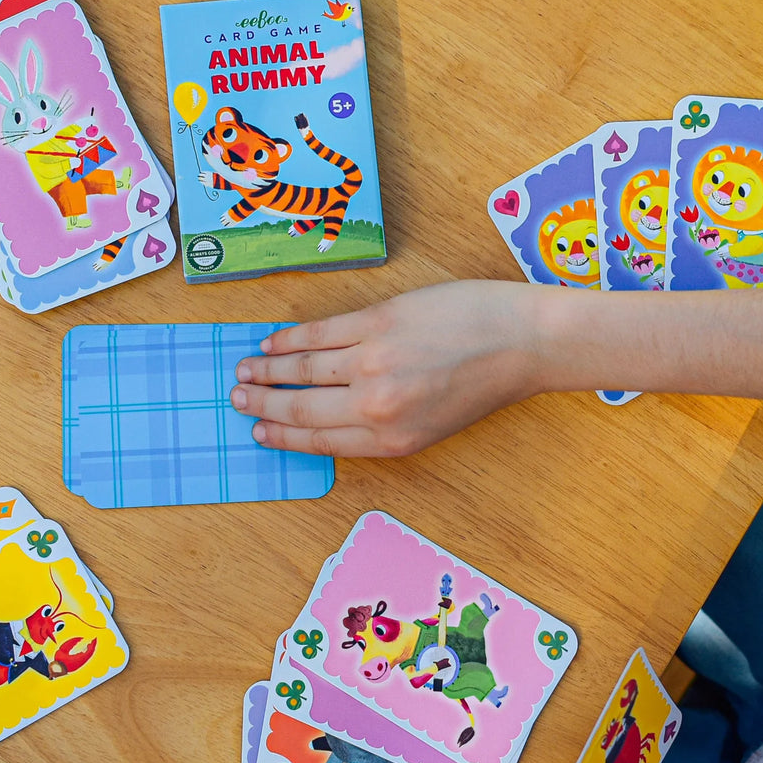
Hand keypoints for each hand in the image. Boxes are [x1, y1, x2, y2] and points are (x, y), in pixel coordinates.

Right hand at [230, 280, 545, 456]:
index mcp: (392, 440)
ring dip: (267, 370)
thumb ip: (382, 428)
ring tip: (245, 369)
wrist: (523, 342)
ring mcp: (375, 361)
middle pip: (302, 406)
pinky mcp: (379, 322)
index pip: (320, 441)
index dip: (283, 435)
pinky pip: (320, 333)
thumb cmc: (483, 384)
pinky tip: (273, 342)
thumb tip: (331, 418)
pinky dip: (290, 339)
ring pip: (302, 368)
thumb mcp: (432, 426)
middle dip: (263, 403)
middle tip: (239, 397)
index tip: (259, 429)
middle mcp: (378, 406)